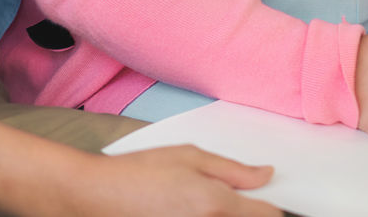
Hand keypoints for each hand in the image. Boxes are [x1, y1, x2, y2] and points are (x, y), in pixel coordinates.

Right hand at [55, 146, 280, 216]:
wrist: (96, 196)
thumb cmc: (139, 172)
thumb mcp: (190, 156)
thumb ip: (233, 169)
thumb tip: (265, 175)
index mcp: (216, 205)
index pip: (267, 214)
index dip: (270, 204)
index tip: (264, 197)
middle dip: (245, 212)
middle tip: (223, 196)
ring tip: (198, 203)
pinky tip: (186, 210)